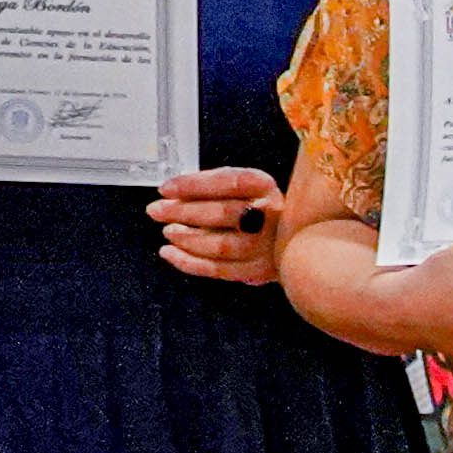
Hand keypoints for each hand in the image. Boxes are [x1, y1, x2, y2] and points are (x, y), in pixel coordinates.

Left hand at [150, 166, 285, 285]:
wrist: (295, 241)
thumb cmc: (261, 209)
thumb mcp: (244, 186)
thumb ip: (215, 186)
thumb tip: (175, 193)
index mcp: (266, 188)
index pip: (229, 181)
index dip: (193, 184)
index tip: (166, 188)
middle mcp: (273, 216)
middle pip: (224, 213)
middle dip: (183, 212)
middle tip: (157, 210)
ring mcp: (268, 247)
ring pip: (220, 246)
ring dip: (186, 239)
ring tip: (169, 232)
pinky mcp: (258, 270)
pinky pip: (219, 269)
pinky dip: (189, 262)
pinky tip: (171, 253)